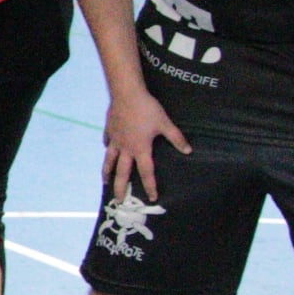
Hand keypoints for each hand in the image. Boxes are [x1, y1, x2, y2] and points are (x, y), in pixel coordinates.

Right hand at [102, 87, 187, 201]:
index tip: (151, 198)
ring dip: (107, 173)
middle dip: (120, 188)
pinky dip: (108, 149)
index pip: (146, 172)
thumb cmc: (147, 109)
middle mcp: (126, 148)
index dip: (150, 186)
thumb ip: (176, 138)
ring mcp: (115, 140)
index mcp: (140, 149)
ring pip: (109, 161)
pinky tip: (107, 149)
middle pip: (122, 172)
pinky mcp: (109, 130)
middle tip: (119, 201)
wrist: (126, 94)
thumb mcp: (165, 123)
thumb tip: (188, 150)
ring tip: (105, 182)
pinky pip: (108, 143)